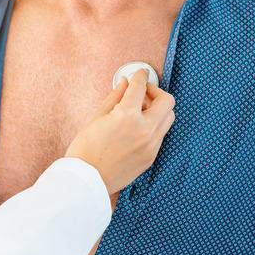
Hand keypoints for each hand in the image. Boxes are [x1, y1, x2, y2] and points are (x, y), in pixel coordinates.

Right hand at [65, 69, 175, 194]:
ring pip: (168, 118)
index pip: (140, 87)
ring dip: (158, 109)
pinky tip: (136, 128)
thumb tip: (124, 82)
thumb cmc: (85, 149)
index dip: (139, 76)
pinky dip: (153, 126)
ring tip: (139, 111)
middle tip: (141, 93)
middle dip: (155, 92)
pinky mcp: (151, 157)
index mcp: (128, 116)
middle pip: (167, 101)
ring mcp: (151, 145)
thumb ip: (115, 97)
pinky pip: (160, 135)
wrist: (86, 180)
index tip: (138, 73)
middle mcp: (145, 130)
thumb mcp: (96, 117)